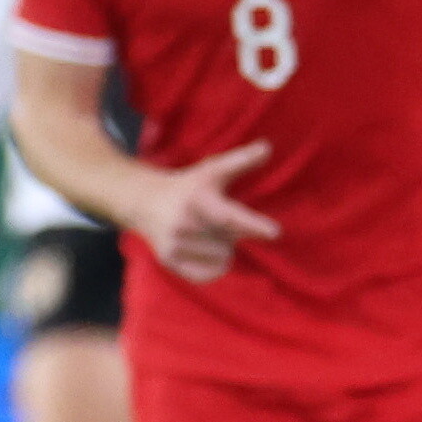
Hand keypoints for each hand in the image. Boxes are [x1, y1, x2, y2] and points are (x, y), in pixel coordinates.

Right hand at [135, 140, 279, 282]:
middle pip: (232, 240)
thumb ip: (241, 161)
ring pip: (224, 257)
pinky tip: (204, 250)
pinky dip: (215, 265)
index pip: (230, 215)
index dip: (254, 224)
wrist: (145, 203)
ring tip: (205, 232)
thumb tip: (268, 147)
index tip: (275, 232)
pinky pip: (210, 274)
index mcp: (197, 198)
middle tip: (213, 218)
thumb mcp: (212, 170)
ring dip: (222, 248)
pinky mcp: (169, 261)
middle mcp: (184, 222)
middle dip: (231, 231)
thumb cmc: (188, 186)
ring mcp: (175, 244)